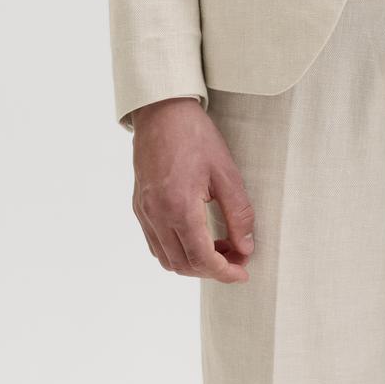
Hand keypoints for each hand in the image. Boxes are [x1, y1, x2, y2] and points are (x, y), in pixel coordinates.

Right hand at [130, 97, 254, 283]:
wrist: (163, 111)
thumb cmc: (196, 136)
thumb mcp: (226, 172)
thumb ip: (238, 214)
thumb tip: (245, 247)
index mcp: (179, 207)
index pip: (202, 259)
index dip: (225, 272)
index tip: (243, 272)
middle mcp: (157, 215)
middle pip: (183, 265)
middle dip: (212, 270)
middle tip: (236, 258)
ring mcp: (144, 212)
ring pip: (167, 259)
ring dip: (193, 263)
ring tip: (218, 247)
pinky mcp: (139, 206)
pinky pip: (155, 243)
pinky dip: (176, 250)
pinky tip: (196, 236)